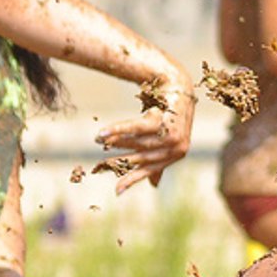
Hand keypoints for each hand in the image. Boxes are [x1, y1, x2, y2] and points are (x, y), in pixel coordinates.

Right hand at [97, 74, 194, 191]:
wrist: (177, 85)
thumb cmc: (169, 114)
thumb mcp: (165, 139)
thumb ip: (159, 161)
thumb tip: (154, 186)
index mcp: (176, 155)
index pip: (150, 170)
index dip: (133, 180)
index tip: (116, 190)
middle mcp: (176, 148)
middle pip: (142, 157)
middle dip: (120, 162)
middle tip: (101, 166)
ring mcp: (172, 135)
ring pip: (138, 143)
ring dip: (117, 143)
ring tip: (99, 142)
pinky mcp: (163, 120)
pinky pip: (136, 127)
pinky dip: (118, 130)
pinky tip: (103, 133)